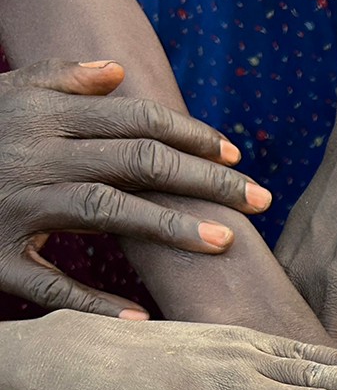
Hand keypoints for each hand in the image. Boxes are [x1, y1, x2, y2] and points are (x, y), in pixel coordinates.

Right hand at [0, 58, 271, 317]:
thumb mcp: (4, 93)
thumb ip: (59, 77)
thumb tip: (115, 72)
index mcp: (43, 115)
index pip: (135, 120)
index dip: (190, 136)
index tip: (235, 155)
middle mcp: (34, 154)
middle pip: (137, 161)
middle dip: (204, 179)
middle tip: (259, 198)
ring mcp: (12, 205)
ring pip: (105, 210)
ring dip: (168, 227)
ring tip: (222, 242)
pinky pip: (46, 284)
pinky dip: (91, 302)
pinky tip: (140, 317)